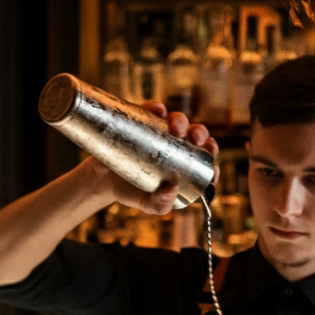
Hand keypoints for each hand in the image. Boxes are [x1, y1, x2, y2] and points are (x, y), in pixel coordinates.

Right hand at [102, 102, 218, 216]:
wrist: (101, 180)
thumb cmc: (131, 192)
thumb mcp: (147, 204)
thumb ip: (160, 205)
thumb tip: (171, 190)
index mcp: (184, 165)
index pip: (205, 160)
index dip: (212, 162)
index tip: (212, 170)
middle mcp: (176, 146)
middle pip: (196, 136)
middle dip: (201, 135)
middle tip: (196, 141)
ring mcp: (160, 131)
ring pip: (178, 120)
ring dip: (182, 121)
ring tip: (176, 128)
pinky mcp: (142, 120)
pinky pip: (153, 110)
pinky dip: (157, 108)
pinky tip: (159, 111)